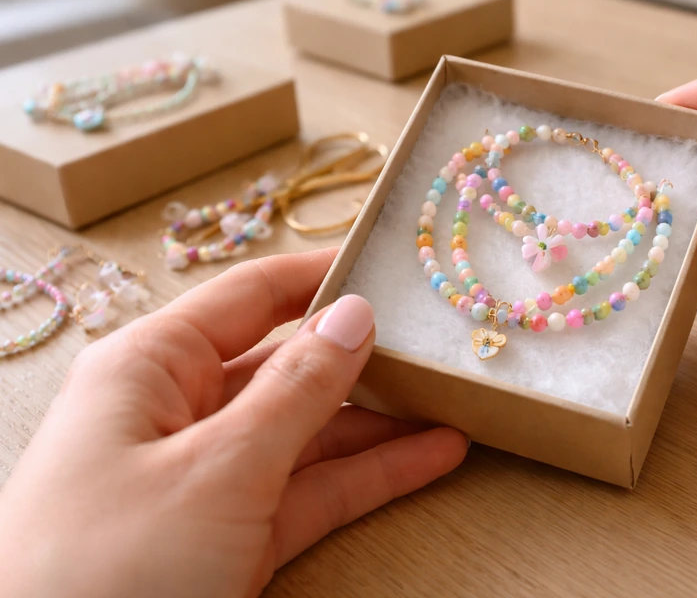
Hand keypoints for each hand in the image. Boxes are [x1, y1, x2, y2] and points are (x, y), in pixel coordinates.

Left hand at [0, 250, 466, 597]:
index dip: (322, 275)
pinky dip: (369, 476)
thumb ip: (295, 389)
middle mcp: (178, 412)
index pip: (251, 296)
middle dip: (363, 356)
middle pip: (286, 363)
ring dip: (380, 423)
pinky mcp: (229, 535)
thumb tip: (354, 315)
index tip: (392, 263)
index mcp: (152, 367)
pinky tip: (431, 457)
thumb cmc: (108, 572)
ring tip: (454, 401)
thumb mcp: (217, 469)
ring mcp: (206, 477)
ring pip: (307, 430)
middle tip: (439, 342)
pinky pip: (310, 489)